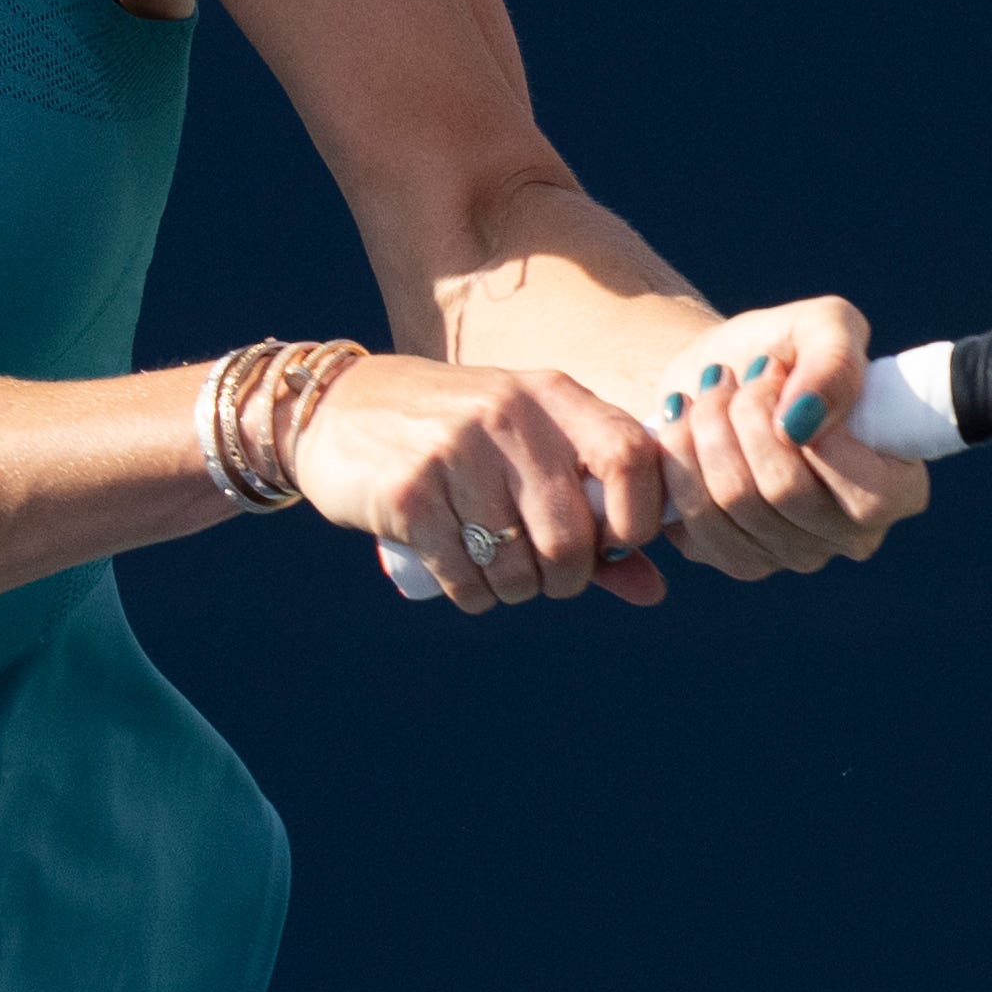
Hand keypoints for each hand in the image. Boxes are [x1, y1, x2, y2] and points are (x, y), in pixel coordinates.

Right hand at [287, 355, 671, 611]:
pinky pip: (468, 579)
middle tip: (546, 574)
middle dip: (567, 578)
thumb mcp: (526, 453)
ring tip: (498, 570)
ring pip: (519, 568)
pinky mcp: (410, 494)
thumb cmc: (454, 439)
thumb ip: (593, 520)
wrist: (337, 411)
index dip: (637, 518)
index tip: (615, 544)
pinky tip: (465, 576)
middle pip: (573, 536)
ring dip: (516, 590)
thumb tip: (654, 591)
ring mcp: (455, 452)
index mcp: (550, 394)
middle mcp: (507, 415)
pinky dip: (475, 596)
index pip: (630, 456)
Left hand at [644, 297, 929, 580]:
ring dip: (708, 430)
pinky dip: (678, 459)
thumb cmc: (787, 352)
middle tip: (739, 377)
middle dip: (747, 415)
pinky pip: (693, 520)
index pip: (868, 494)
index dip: (816, 433)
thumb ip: (835, 360)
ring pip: (734, 503)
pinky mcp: (731, 557)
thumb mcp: (825, 326)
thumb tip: (803, 419)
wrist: (721, 377)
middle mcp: (850, 536)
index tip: (783, 375)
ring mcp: (790, 555)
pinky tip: (683, 427)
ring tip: (710, 393)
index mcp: (897, 490)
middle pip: (786, 492)